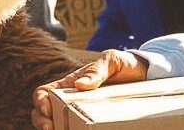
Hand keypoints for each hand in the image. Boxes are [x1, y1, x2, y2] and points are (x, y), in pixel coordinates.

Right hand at [31, 49, 146, 128]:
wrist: (143, 75)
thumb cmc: (123, 65)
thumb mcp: (111, 61)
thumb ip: (96, 71)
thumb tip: (80, 85)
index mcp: (70, 83)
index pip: (44, 92)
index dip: (40, 101)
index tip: (48, 111)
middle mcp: (70, 98)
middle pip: (43, 111)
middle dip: (40, 120)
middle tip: (50, 129)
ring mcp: (80, 110)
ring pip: (56, 123)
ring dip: (51, 129)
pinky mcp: (91, 120)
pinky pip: (75, 127)